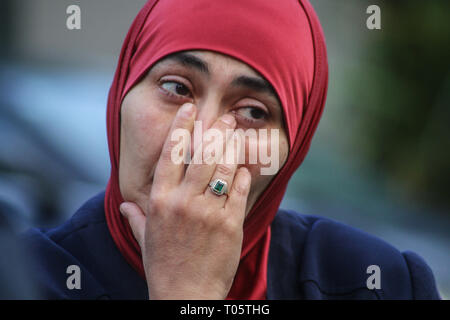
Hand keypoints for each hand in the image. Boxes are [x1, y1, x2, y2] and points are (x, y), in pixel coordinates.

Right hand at [119, 102, 250, 298]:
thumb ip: (136, 218)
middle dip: (215, 130)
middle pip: (202, 155)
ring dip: (232, 146)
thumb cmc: (164, 266)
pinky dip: (243, 175)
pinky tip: (244, 166)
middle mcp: (183, 202)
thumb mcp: (145, 239)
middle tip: (225, 117)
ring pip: (223, 168)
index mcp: (159, 201)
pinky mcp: (230, 224)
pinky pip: (239, 190)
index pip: (171, 154)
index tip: (190, 110)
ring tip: (236, 132)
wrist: (187, 294)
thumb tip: (124, 205)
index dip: (182, 128)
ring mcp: (208, 212)